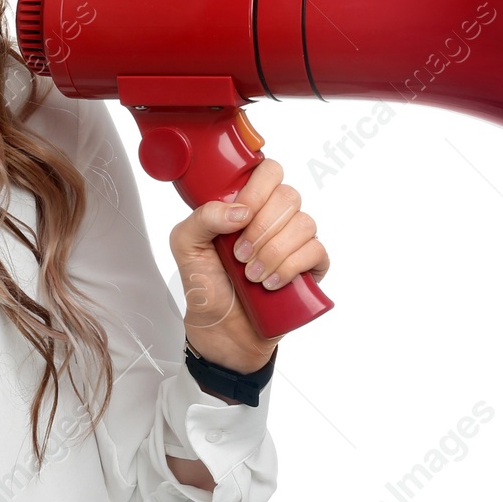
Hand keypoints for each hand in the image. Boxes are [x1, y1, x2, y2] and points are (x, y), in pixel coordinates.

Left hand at [168, 156, 328, 373]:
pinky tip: (271, 283)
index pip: (268, 171)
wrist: (220, 330)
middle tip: (239, 255)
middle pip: (288, 196)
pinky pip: (317, 251)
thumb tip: (240, 210)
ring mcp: (294, 242)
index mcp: (246, 204)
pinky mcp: (310, 268)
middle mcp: (273, 218)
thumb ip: (201, 217)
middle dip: (261, 228)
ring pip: (304, 224)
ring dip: (273, 251)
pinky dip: (291, 267)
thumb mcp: (185, 245)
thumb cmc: (205, 284)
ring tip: (251, 276)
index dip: (257, 189)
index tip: (239, 214)